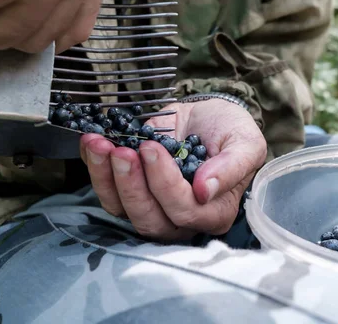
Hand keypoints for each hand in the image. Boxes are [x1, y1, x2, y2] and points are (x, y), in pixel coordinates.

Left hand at [79, 99, 267, 240]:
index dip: (165, 183)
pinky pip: (107, 193)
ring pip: (123, 210)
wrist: (208, 117)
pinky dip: (96, 169)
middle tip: (123, 150)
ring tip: (100, 144)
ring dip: (107, 178)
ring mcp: (152, 208)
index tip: (152, 147)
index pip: (185, 210)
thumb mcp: (244, 143)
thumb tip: (205, 190)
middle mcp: (182, 219)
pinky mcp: (130, 194)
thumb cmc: (230, 131)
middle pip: (150, 219)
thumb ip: (232, 166)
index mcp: (215, 212)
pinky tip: (93, 144)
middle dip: (131, 185)